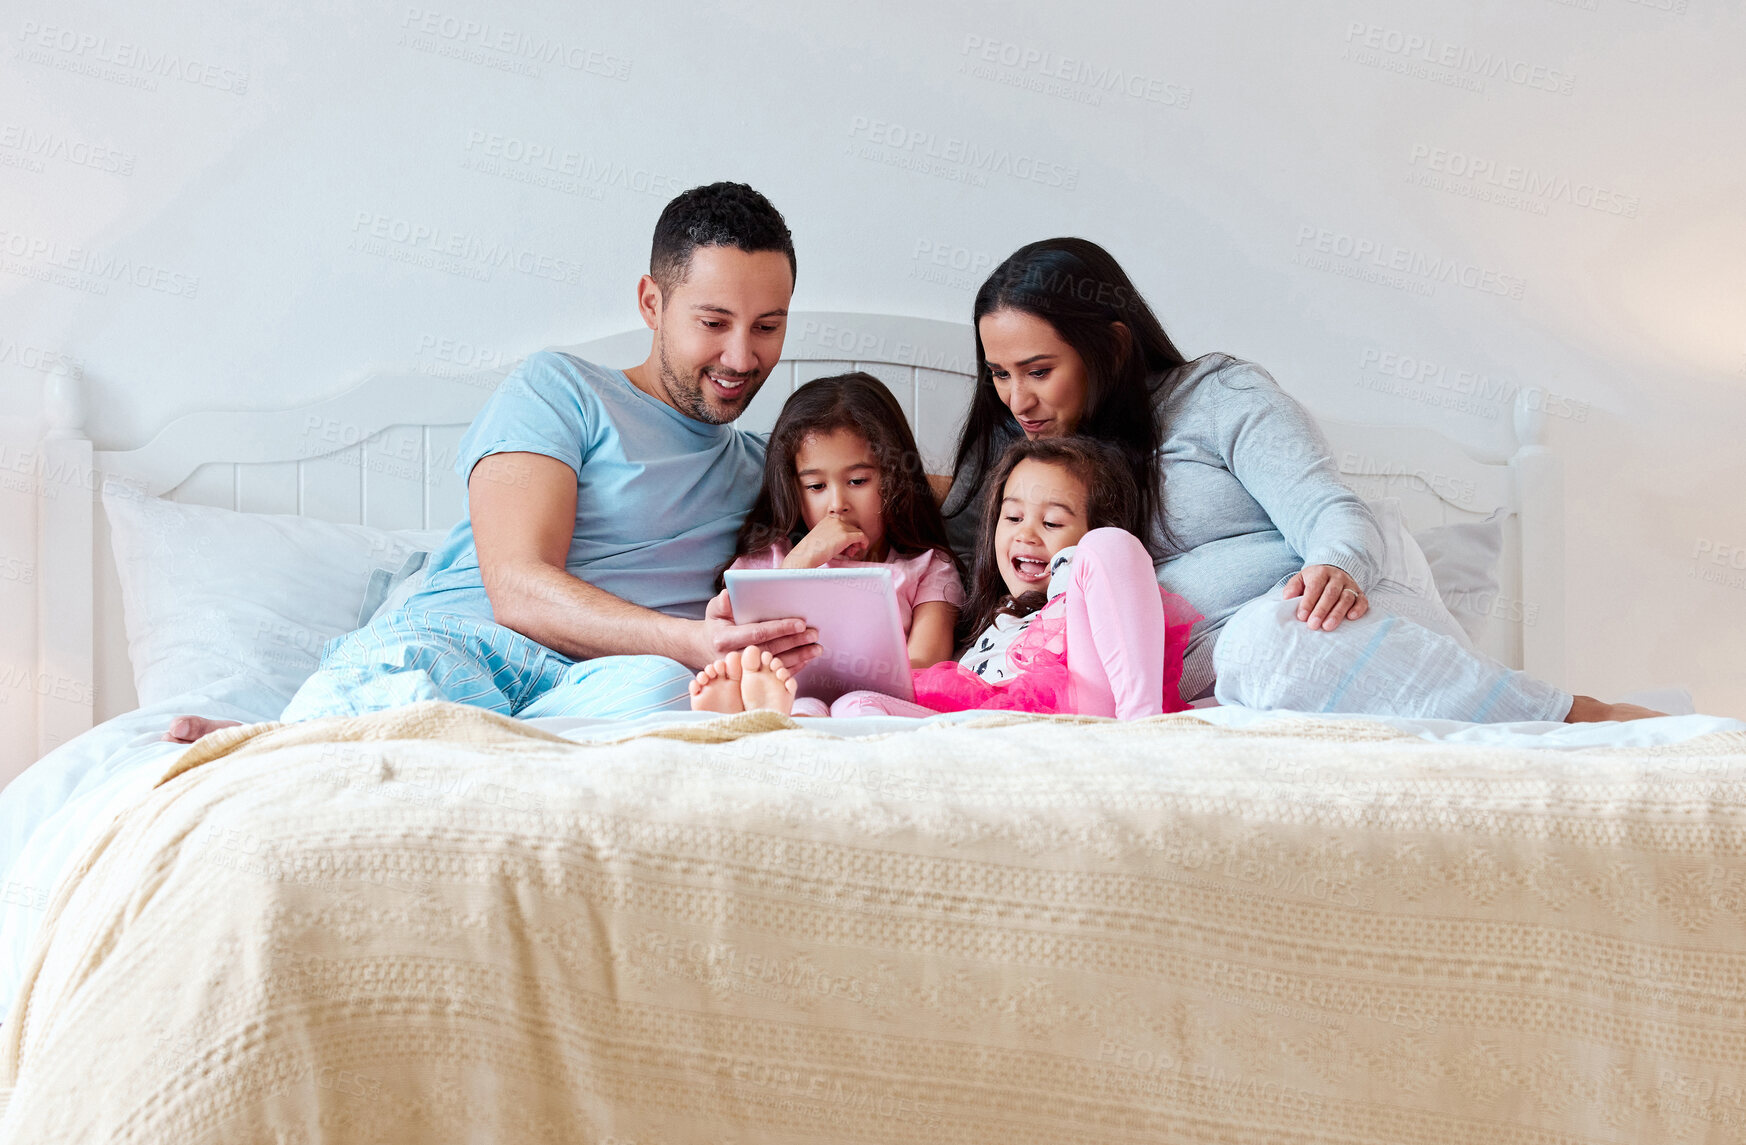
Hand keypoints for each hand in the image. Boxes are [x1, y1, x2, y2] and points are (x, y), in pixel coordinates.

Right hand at [697, 589, 822, 669]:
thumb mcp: (714, 611)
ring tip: (816, 648)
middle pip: (771, 650)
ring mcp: (744, 672)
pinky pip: (774, 676)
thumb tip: (728, 595)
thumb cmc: (716, 626)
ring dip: (799, 657)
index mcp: (725, 640)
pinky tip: (806, 660)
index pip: (758, 633)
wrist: (705, 650)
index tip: (800, 623)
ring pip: (775, 665)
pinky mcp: (751, 680)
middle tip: (814, 634)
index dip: (780, 628)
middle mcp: (735, 658)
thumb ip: (722, 604)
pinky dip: (792, 669)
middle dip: (795, 642)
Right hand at [784, 516, 868, 567]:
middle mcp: (835, 520)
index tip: (845, 545)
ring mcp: (841, 527)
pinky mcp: (845, 536)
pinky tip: (862, 548)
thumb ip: (833, 536)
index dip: (848, 534)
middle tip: (849, 551)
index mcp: (828, 519)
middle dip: (853, 539)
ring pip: (858, 532)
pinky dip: (864, 542)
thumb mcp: (821, 537)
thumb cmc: (810, 551)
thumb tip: (846, 542)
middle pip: (852, 527)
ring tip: (850, 553)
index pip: (845, 523)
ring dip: (857, 543)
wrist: (805, 555)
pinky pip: (862, 536)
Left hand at [1283, 564, 1367, 630]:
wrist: (1334, 571)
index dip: (1308, 602)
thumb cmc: (1315, 580)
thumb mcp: (1301, 579)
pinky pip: (1362, 601)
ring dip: (1337, 613)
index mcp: (1321, 573)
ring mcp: (1350, 585)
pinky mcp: (1360, 593)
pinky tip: (1351, 618)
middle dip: (1321, 610)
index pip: (1314, 587)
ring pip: (1346, 598)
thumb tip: (1287, 597)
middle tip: (1313, 625)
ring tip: (1328, 626)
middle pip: (1330, 594)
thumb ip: (1293, 587)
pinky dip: (1358, 609)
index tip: (1302, 616)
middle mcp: (1337, 578)